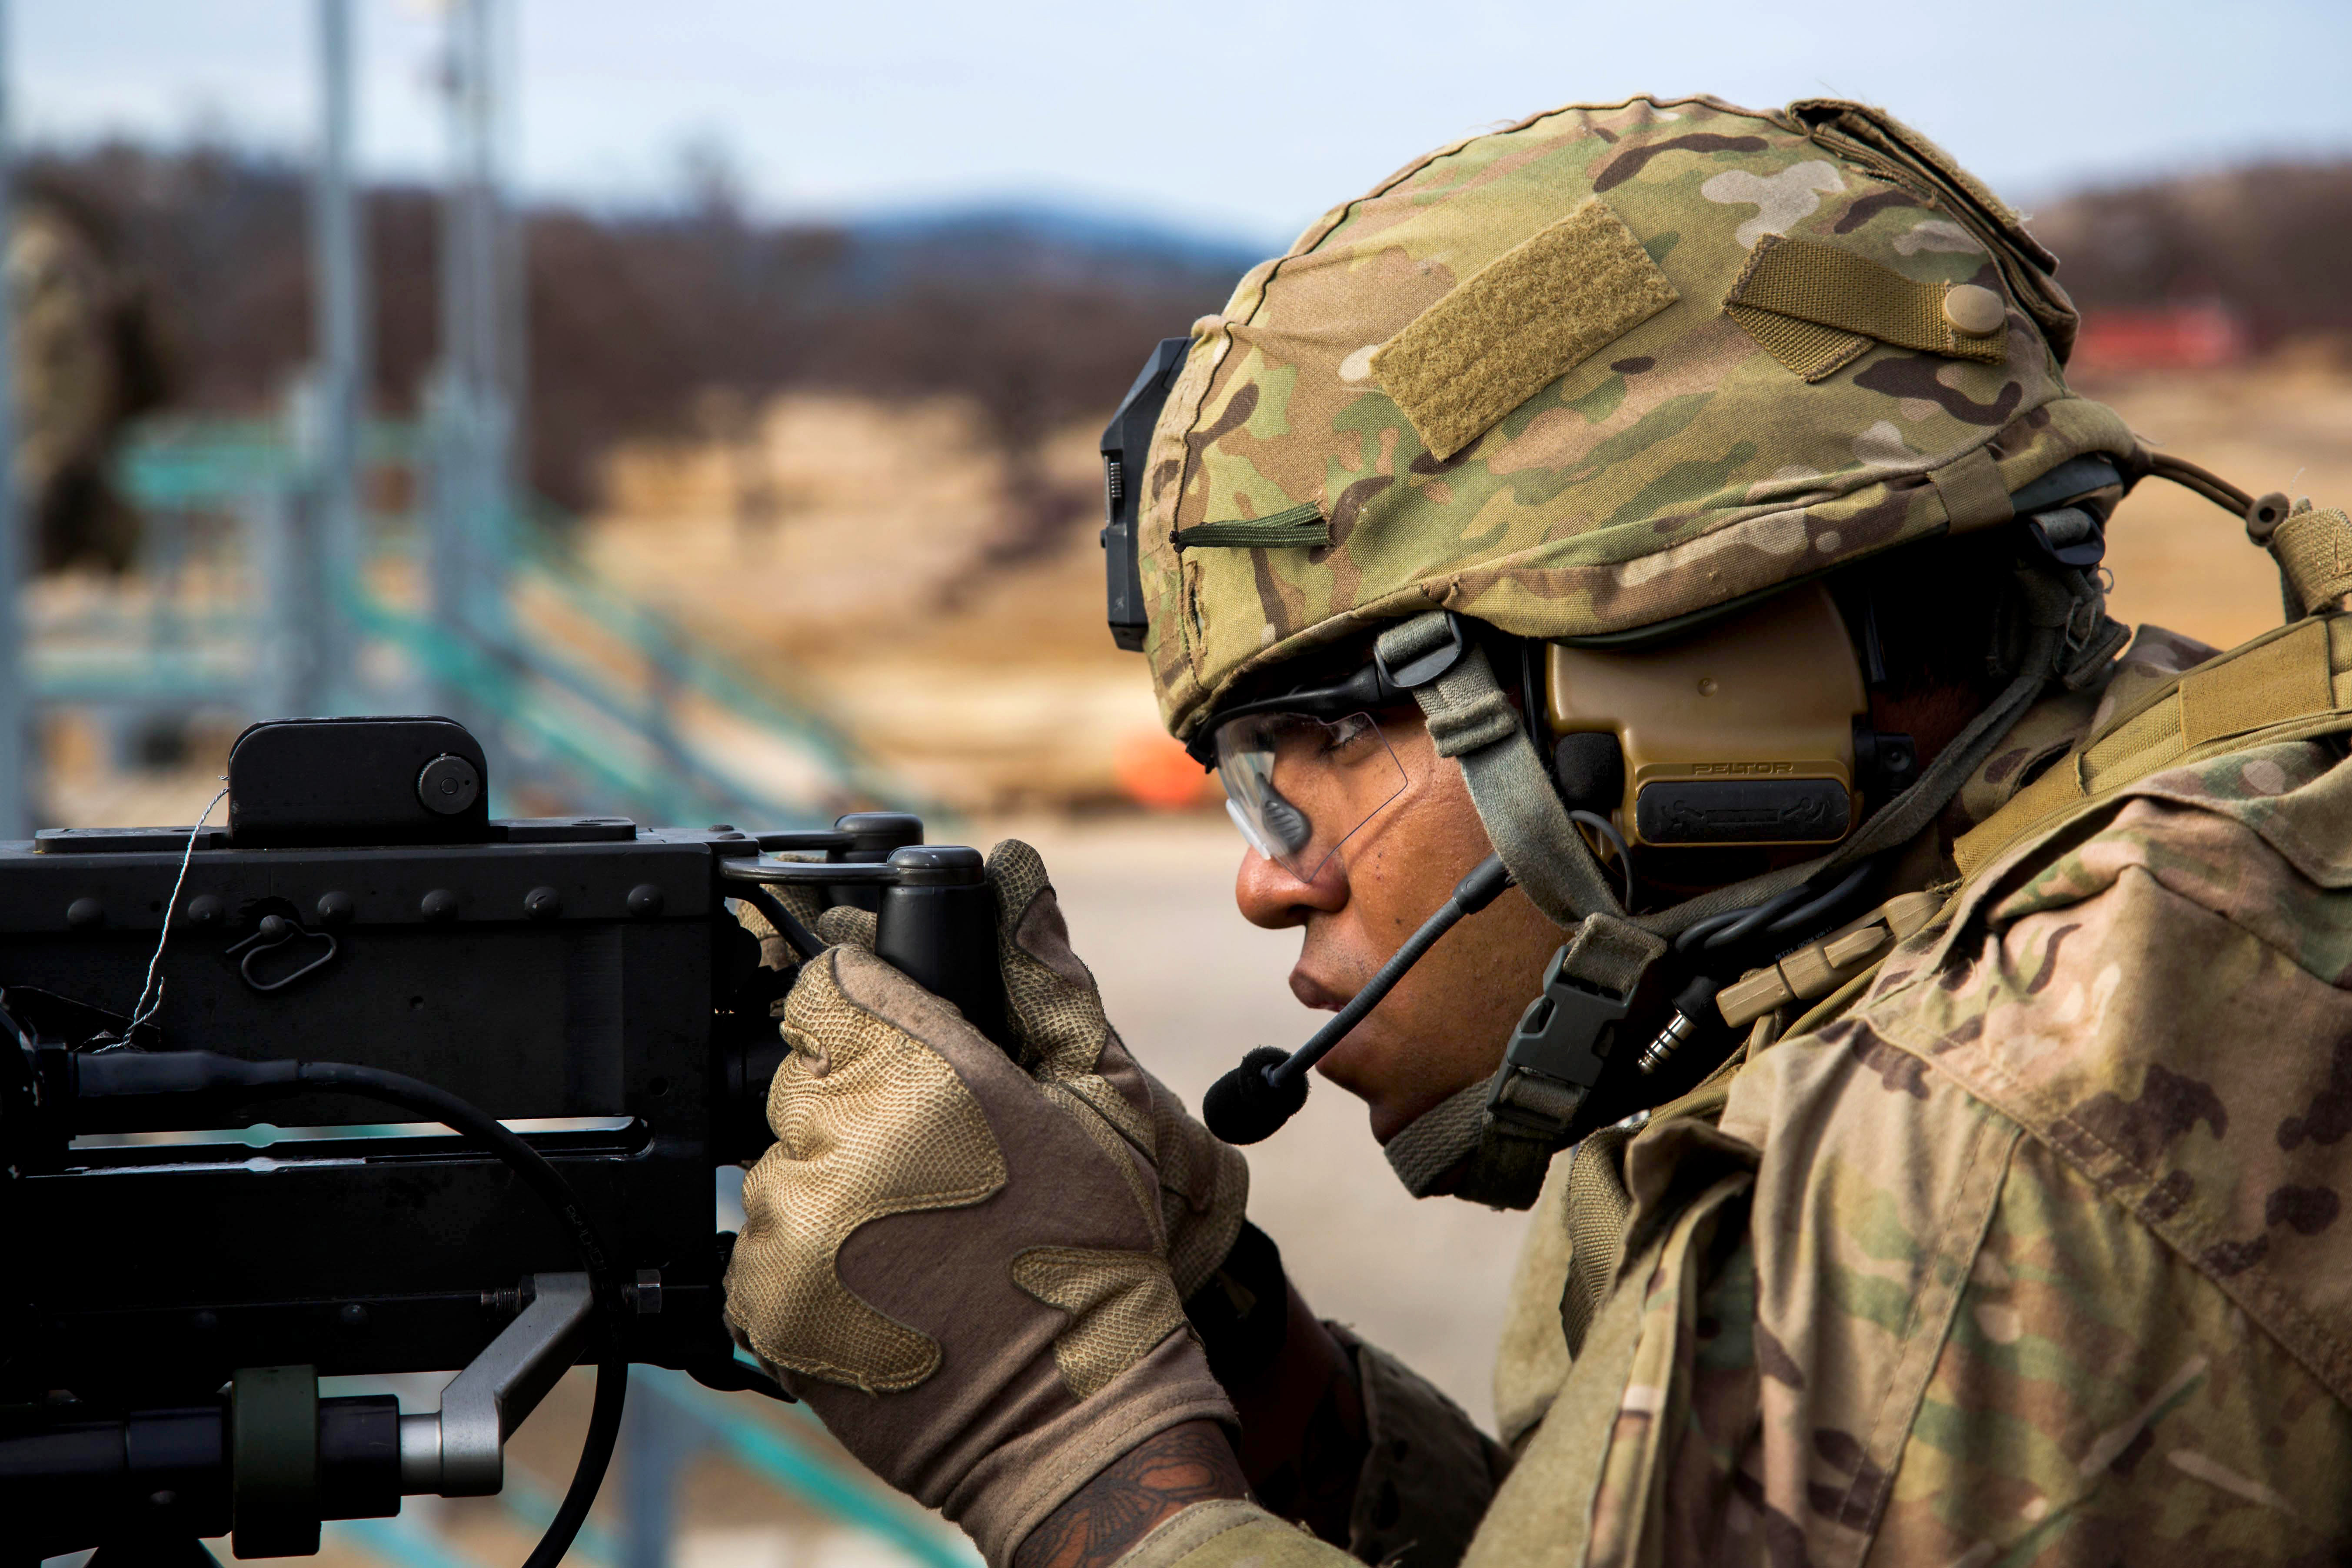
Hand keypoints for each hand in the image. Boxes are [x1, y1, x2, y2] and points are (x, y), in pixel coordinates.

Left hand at [723, 841, 1238, 1565]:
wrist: (1068, 1416)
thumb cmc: (1088, 1257)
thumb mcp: (1096, 1103)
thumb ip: (1042, 981)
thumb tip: (1013, 873)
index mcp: (919, 1077)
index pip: (828, 981)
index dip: (864, 1002)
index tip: (897, 1037)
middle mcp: (839, 1144)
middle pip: (803, 1075)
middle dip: (858, 1100)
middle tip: (936, 1159)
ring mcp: (792, 1228)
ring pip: (780, 1160)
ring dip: (831, 1181)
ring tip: (916, 1229)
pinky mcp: (763, 1303)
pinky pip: (759, 1244)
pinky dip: (807, 1256)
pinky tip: (881, 1278)